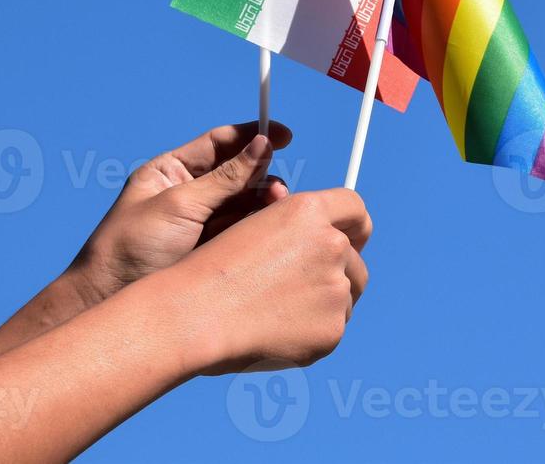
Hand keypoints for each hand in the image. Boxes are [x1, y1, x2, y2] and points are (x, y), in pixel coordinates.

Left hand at [68, 121, 293, 302]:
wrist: (108, 301)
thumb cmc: (129, 248)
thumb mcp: (179, 204)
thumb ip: (225, 178)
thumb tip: (263, 145)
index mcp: (171, 172)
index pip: (219, 143)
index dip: (252, 135)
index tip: (284, 135)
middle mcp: (189, 193)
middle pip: (237, 171)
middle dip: (261, 173)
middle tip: (277, 185)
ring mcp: (202, 222)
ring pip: (245, 201)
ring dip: (264, 199)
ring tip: (276, 204)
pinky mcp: (212, 248)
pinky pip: (244, 228)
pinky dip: (260, 223)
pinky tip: (271, 225)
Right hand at [160, 188, 373, 372]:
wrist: (190, 318)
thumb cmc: (210, 274)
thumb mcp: (255, 228)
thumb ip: (296, 229)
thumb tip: (325, 235)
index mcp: (308, 211)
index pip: (354, 209)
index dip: (354, 226)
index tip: (351, 240)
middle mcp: (331, 244)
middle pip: (355, 259)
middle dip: (337, 272)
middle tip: (302, 289)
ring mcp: (335, 288)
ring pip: (346, 296)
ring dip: (324, 303)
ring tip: (276, 313)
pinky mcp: (332, 329)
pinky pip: (332, 328)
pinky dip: (311, 333)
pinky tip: (274, 334)